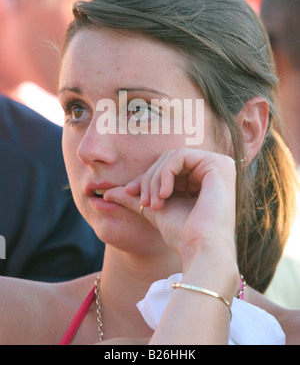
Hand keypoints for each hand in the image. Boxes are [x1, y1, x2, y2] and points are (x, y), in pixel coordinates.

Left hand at [104, 148, 236, 263]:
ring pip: (172, 157)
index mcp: (202, 179)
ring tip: (153, 204)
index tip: (129, 193)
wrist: (201, 251)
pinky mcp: (219, 164)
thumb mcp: (154, 210)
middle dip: (149, 179)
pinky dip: (165, 174)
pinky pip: (180, 156)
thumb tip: (105, 192)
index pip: (167, 166)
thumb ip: (134, 197)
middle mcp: (213, 169)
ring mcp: (219, 165)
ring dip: (155, 179)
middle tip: (144, 202)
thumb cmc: (182, 235)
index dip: (146, 177)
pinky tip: (164, 195)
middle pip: (168, 159)